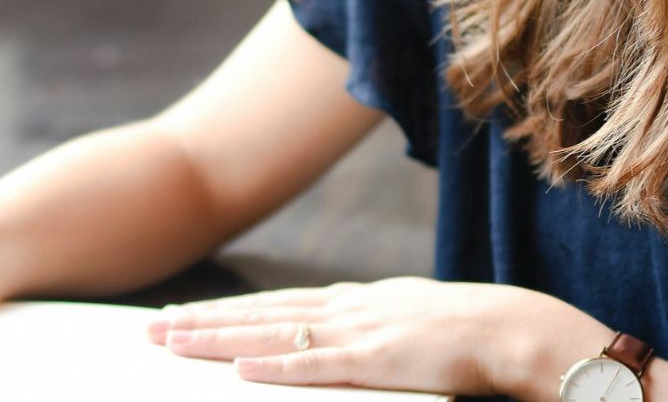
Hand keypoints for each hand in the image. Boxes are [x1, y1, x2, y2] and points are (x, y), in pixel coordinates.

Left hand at [144, 277, 599, 396]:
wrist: (515, 328)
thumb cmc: (469, 331)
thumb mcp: (407, 318)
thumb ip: (369, 322)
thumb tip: (337, 327)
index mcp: (355, 301)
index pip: (274, 304)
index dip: (226, 311)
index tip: (182, 316)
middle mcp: (347, 308)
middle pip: (259, 314)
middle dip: (203, 321)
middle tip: (152, 330)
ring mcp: (359, 331)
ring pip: (273, 333)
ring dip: (220, 338)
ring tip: (174, 342)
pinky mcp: (377, 360)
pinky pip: (316, 366)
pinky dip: (274, 365)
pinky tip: (239, 366)